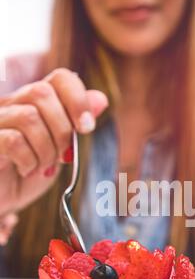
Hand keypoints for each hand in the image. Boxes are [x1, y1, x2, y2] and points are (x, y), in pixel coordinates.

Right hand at [0, 68, 107, 215]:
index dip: (78, 99)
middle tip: (63, 156)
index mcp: (34, 102)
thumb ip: (76, 125)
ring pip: (28, 116)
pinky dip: (28, 160)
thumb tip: (101, 100)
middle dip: (62, 130)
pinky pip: (13, 141)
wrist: (2, 200)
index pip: (60, 78)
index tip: (87, 128)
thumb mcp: (59, 150)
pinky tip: (27, 170)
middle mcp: (12, 104)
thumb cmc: (29, 173)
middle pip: (42, 92)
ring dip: (46, 149)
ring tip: (44, 167)